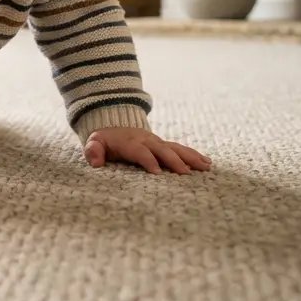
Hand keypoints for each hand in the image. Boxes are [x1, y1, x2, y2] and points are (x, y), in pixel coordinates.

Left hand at [84, 127, 211, 174]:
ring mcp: (157, 142)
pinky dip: (193, 155)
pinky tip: (207, 163)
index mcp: (129, 142)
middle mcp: (146, 140)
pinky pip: (180, 149)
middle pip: (162, 149)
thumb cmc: (104, 141)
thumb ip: (93, 151)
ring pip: (175, 148)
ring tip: (205, 166)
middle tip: (185, 173)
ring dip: (190, 157)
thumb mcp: (94, 143)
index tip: (157, 173)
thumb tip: (95, 162)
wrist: (114, 127)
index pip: (139, 151)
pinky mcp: (164, 145)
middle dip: (173, 160)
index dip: (148, 160)